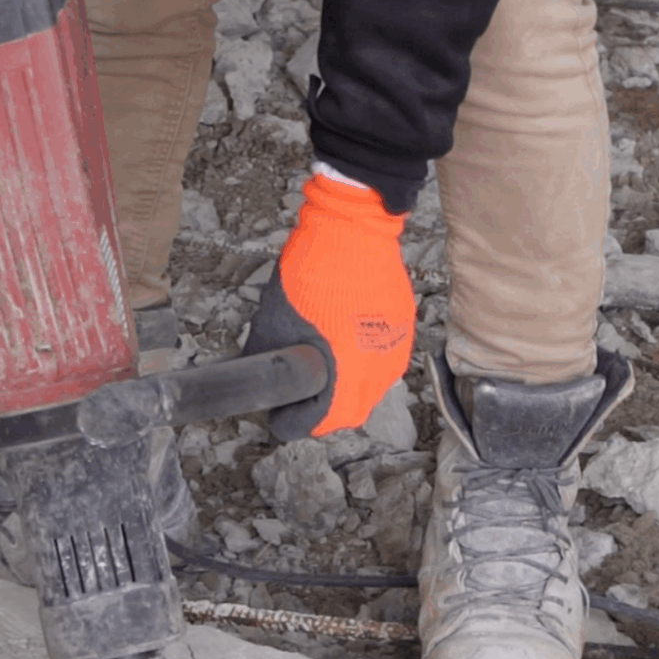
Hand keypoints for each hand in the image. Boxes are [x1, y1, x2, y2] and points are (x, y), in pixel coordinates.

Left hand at [243, 172, 414, 439]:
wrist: (352, 232)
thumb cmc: (313, 275)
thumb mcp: (272, 324)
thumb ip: (266, 361)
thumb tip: (255, 376)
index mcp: (343, 381)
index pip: (313, 425)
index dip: (288, 419)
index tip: (277, 410)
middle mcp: (375, 376)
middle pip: (346, 416)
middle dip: (319, 411)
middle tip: (297, 393)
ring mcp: (394, 354)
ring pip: (367, 392)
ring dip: (344, 388)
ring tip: (322, 364)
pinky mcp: (404, 333)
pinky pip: (381, 364)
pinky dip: (362, 362)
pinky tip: (343, 340)